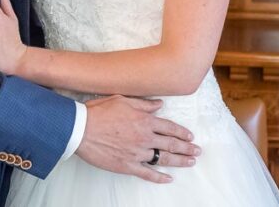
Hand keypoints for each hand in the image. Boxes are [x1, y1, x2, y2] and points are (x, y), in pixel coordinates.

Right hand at [76, 96, 200, 183]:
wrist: (81, 128)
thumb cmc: (99, 112)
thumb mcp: (122, 100)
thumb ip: (143, 104)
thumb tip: (159, 104)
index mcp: (144, 120)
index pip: (169, 127)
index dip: (182, 132)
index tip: (190, 136)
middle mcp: (144, 137)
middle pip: (171, 144)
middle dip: (187, 148)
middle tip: (197, 151)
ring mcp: (137, 153)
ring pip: (163, 159)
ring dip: (179, 161)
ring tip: (190, 162)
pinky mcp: (127, 165)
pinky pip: (147, 174)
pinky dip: (159, 177)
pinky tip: (168, 179)